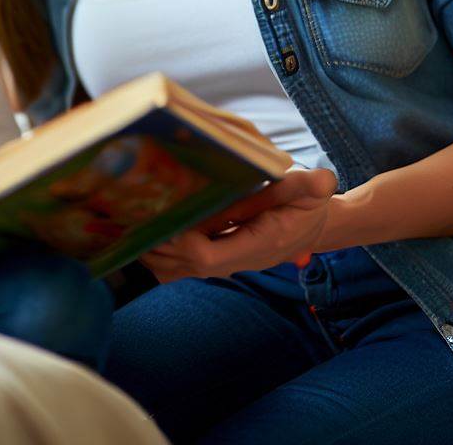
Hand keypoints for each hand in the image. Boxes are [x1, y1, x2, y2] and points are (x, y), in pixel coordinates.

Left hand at [140, 168, 336, 282]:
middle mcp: (237, 259)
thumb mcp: (311, 189)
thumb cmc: (308, 203)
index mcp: (256, 244)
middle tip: (134, 219)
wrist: (312, 224)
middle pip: (187, 265)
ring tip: (131, 226)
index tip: (168, 219)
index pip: (211, 257)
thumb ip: (310, 185)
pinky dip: (159, 256)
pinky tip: (144, 235)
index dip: (185, 243)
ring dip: (154, 252)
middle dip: (160, 245)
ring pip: (180, 270)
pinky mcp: (217, 257)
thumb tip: (320, 181)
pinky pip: (181, 268)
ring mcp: (226, 262)